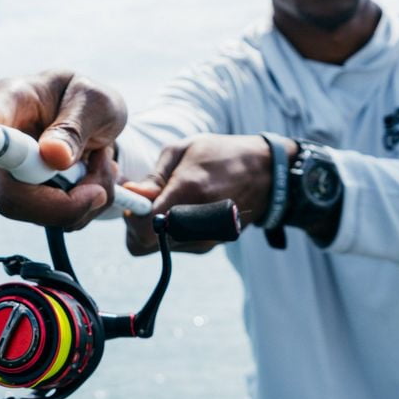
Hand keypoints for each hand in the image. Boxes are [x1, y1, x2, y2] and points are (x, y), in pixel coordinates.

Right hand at [0, 70, 127, 230]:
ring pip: (35, 213)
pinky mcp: (24, 197)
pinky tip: (93, 178)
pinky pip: (54, 220)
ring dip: (84, 201)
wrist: (96, 121)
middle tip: (100, 187)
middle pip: (8, 193)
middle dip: (62, 203)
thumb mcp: (96, 101)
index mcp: (12, 101)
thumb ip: (75, 126)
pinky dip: (85, 208)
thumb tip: (54, 158)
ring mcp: (7, 174)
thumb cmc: (88, 100)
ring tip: (102, 163)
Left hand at [121, 134, 288, 255]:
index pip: (143, 230)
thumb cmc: (221, 154)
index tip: (136, 201)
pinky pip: (176, 245)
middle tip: (148, 203)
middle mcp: (198, 223)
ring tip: (170, 201)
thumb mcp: (183, 151)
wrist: (267, 174)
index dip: (131, 218)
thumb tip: (131, 194)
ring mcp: (205, 238)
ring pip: (159, 247)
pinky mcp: (210, 245)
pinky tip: (184, 209)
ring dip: (155, 228)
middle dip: (138, 226)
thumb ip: (153, 177)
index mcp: (188, 192)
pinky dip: (172, 230)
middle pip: (144, 245)